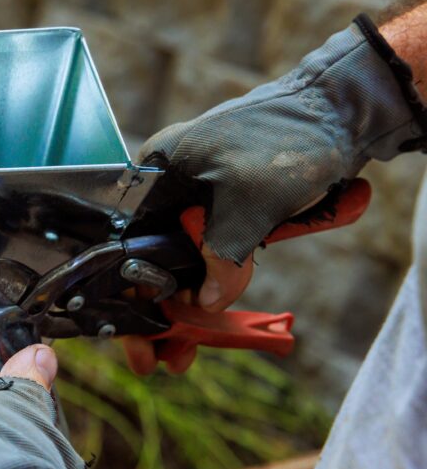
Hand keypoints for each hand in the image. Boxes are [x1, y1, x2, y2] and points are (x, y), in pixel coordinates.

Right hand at [121, 14, 425, 374]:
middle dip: (163, 312)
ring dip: (194, 303)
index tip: (141, 343)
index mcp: (155, 174)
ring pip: (184, 260)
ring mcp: (197, 195)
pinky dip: (221, 279)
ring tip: (195, 346)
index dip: (130, 299)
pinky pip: (214, 250)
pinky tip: (222, 311)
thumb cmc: (287, 140)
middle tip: (170, 358)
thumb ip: (221, 258)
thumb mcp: (250, 206)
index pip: (126, 246)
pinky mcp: (227, 204)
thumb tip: (205, 304)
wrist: (342, 109)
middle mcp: (168, 185)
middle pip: (152, 260)